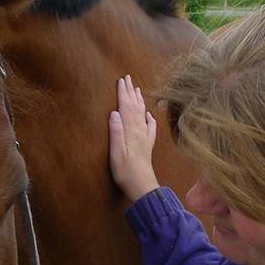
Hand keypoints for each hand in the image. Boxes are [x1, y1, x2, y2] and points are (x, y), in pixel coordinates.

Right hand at [108, 74, 158, 201]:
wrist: (143, 186)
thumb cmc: (126, 171)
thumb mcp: (116, 153)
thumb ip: (116, 132)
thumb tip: (114, 112)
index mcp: (130, 131)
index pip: (126, 107)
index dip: (123, 93)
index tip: (121, 80)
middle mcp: (139, 131)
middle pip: (134, 107)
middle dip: (131, 92)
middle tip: (128, 78)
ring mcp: (145, 138)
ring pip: (142, 114)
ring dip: (139, 101)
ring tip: (137, 89)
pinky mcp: (147, 145)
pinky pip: (150, 127)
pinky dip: (149, 118)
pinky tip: (149, 114)